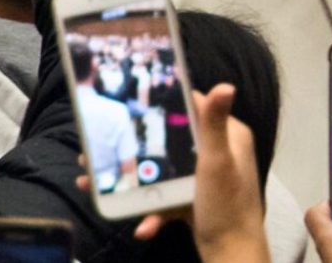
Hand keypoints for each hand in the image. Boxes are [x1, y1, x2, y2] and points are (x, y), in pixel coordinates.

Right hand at [77, 85, 270, 261]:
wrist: (232, 255)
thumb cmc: (227, 206)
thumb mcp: (217, 162)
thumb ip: (215, 124)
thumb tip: (226, 85)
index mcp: (228, 136)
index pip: (195, 106)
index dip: (166, 102)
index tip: (132, 102)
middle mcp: (218, 152)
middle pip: (171, 139)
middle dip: (137, 146)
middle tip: (103, 146)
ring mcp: (204, 177)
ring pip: (164, 169)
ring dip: (136, 180)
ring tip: (100, 183)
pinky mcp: (195, 199)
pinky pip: (168, 196)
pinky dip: (154, 209)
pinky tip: (143, 226)